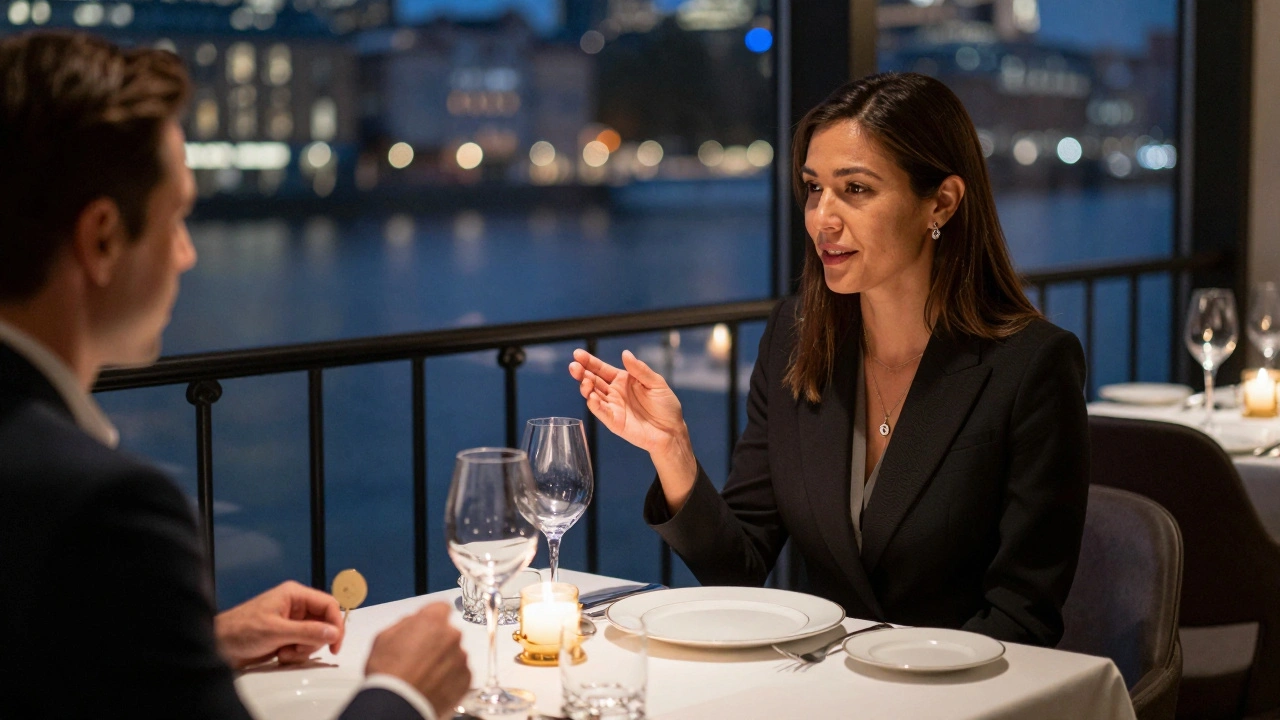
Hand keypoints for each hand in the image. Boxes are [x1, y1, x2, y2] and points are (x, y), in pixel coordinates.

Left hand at [214, 580, 343, 668]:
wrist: (218, 645)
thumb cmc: (240, 630)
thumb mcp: (276, 631)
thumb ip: (307, 631)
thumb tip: (333, 632)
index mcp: (295, 595)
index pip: (328, 605)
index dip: (335, 624)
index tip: (335, 644)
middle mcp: (296, 606)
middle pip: (323, 623)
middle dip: (313, 641)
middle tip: (298, 649)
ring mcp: (291, 622)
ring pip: (314, 637)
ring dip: (302, 650)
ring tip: (284, 652)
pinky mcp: (286, 636)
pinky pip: (303, 646)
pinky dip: (295, 654)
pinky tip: (279, 655)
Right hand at [365, 603, 470, 718]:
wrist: (398, 705)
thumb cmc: (388, 674)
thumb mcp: (384, 638)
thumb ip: (404, 623)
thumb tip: (413, 621)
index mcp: (432, 621)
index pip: (440, 607)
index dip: (432, 616)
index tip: (427, 625)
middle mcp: (451, 636)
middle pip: (447, 632)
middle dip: (436, 640)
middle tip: (419, 656)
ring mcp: (460, 658)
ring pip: (454, 653)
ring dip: (443, 660)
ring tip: (424, 674)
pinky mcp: (466, 679)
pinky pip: (459, 672)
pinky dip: (449, 676)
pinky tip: (432, 683)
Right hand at [569, 348, 687, 454]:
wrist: (672, 431)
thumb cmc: (666, 406)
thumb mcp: (656, 383)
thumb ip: (639, 369)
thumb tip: (625, 354)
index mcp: (623, 380)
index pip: (602, 368)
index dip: (589, 361)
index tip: (578, 354)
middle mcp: (614, 393)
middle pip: (593, 380)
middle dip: (582, 373)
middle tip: (574, 366)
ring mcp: (613, 407)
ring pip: (593, 395)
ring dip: (586, 388)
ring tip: (585, 381)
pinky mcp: (614, 422)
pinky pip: (601, 412)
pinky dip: (595, 405)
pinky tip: (591, 397)